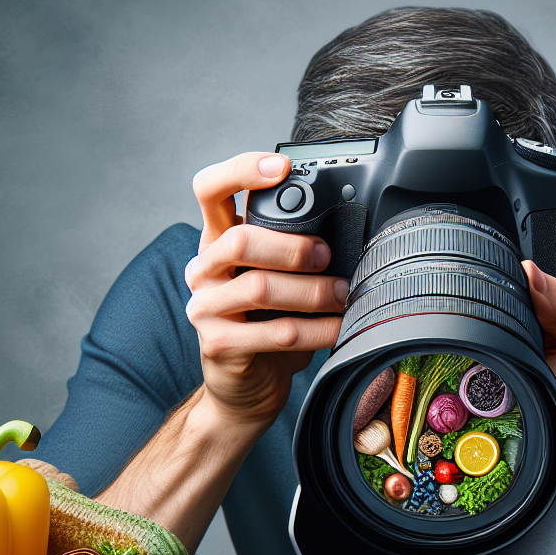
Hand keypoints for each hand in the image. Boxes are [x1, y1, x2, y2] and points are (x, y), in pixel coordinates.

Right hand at [186, 152, 348, 426]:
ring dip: (312, 291)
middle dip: (292, 246)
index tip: (282, 165)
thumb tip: (351, 230)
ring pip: (259, 287)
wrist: (246, 389)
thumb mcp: (280, 282)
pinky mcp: (219, 344)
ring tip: (343, 295)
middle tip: (326, 256)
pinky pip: (276, 332)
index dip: (241, 170)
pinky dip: (317, 330)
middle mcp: (204, 269)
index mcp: (217, 242)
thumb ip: (293, 253)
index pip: (210, 189)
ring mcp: (205, 308)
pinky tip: (338, 329)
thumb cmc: (269, 329)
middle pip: (240, 240)